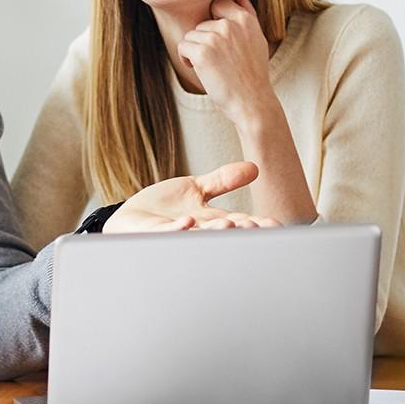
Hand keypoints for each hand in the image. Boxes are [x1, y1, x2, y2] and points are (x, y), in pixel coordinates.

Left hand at [102, 161, 280, 232]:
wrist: (129, 222)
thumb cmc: (165, 209)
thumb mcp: (196, 189)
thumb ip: (223, 180)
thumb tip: (254, 168)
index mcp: (210, 221)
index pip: (240, 223)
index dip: (257, 225)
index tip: (275, 225)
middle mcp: (197, 231)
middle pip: (224, 232)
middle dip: (240, 231)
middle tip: (256, 227)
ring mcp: (176, 235)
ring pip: (200, 236)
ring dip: (215, 231)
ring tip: (229, 224)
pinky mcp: (155, 233)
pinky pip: (168, 233)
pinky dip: (179, 229)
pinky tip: (189, 222)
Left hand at [177, 0, 275, 124]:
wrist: (251, 100)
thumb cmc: (252, 71)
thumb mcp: (257, 38)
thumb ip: (247, 13)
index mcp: (245, 20)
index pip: (218, 3)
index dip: (214, 21)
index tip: (219, 40)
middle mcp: (230, 25)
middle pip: (202, 24)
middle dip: (205, 41)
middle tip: (219, 60)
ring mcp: (215, 38)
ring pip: (191, 35)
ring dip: (195, 51)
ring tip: (211, 66)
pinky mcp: (202, 53)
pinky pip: (183, 46)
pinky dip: (186, 59)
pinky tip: (200, 69)